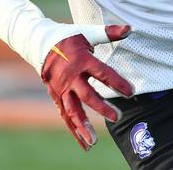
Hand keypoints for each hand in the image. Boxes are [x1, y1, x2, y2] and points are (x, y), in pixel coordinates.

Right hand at [41, 24, 133, 149]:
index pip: (103, 73)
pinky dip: (74, 130)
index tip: (132, 92)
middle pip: (87, 95)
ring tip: (93, 141)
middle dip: (102, 107)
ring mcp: (61, 89)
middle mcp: (70, 77)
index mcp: (82, 60)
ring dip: (83, 126)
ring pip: (72, 111)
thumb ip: (109, 32)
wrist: (40, 43)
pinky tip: (84, 143)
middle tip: (118, 117)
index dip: (118, 83)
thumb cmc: (69, 37)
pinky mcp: (56, 97)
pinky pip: (66, 116)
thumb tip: (130, 29)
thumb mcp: (88, 32)